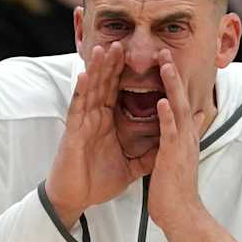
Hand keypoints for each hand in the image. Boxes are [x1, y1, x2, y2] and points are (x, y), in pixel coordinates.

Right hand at [45, 41, 143, 225]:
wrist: (77, 200)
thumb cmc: (97, 182)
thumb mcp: (131, 167)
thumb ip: (147, 155)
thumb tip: (168, 147)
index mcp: (107, 122)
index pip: (117, 92)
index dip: (125, 74)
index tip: (138, 57)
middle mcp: (94, 118)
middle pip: (104, 85)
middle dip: (112, 64)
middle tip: (122, 42)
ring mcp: (82, 123)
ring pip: (90, 90)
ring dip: (96, 69)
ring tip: (104, 49)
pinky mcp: (73, 133)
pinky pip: (77, 109)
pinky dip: (80, 91)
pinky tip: (84, 75)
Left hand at [148, 51, 204, 231]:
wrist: (181, 215)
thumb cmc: (176, 191)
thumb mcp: (179, 159)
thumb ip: (182, 138)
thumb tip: (192, 123)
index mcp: (184, 136)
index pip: (180, 103)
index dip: (174, 82)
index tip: (166, 62)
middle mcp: (186, 136)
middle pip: (181, 98)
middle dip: (173, 74)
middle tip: (165, 51)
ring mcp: (182, 145)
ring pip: (178, 108)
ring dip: (172, 85)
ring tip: (165, 64)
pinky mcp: (174, 156)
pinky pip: (171, 133)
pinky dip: (168, 116)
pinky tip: (163, 101)